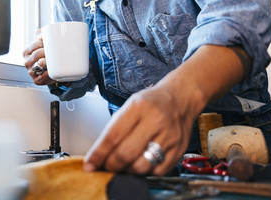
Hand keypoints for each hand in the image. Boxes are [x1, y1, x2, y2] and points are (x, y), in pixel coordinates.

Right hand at [22, 29, 53, 85]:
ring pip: (40, 63)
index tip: (50, 42)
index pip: (35, 43)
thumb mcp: (42, 44)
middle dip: (47, 51)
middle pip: (37, 53)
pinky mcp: (37, 80)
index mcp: (26, 52)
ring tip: (54, 59)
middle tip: (54, 51)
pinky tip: (53, 69)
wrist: (50, 71)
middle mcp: (26, 62)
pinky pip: (44, 75)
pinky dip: (50, 72)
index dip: (44, 42)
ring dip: (48, 60)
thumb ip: (41, 34)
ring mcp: (31, 72)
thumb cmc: (45, 56)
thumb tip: (44, 31)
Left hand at [82, 45, 248, 175]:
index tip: (89, 164)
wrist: (180, 98)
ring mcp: (169, 137)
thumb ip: (114, 128)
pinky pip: (157, 171)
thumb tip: (98, 153)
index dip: (98, 154)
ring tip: (122, 165)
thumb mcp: (129, 106)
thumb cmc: (151, 102)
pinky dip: (145, 172)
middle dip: (110, 165)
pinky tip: (140, 163)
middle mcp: (155, 121)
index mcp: (138, 107)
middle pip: (125, 154)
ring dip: (127, 171)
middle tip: (105, 166)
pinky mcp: (179, 149)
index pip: (112, 136)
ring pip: (141, 166)